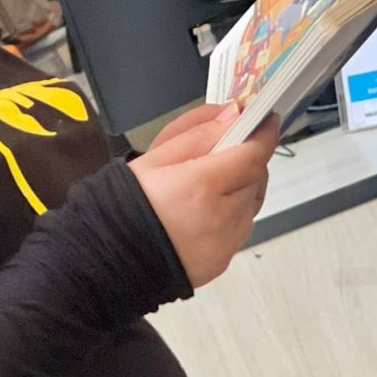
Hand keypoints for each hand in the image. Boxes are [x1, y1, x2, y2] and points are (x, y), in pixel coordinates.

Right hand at [129, 103, 278, 288]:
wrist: (111, 254)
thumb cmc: (127, 203)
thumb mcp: (156, 156)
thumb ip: (198, 133)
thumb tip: (232, 116)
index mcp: (202, 185)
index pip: (253, 154)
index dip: (263, 134)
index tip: (266, 120)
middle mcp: (220, 217)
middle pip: (256, 177)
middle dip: (247, 159)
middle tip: (225, 151)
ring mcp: (224, 243)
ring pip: (252, 202)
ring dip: (242, 187)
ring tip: (208, 183)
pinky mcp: (223, 260)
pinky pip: (240, 227)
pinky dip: (233, 212)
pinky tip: (205, 209)